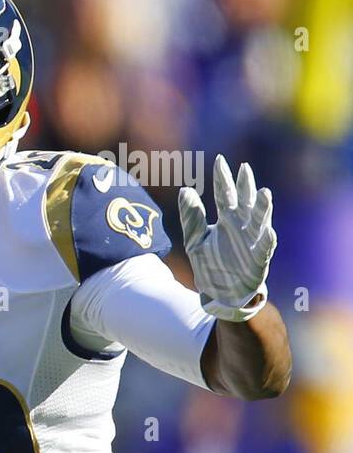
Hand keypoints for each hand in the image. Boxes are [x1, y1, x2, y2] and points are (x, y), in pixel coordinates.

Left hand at [178, 156, 275, 321]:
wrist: (220, 293)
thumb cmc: (211, 264)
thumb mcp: (195, 240)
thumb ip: (191, 217)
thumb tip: (185, 190)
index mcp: (227, 219)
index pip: (225, 194)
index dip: (223, 178)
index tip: (219, 159)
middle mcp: (242, 226)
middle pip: (245, 202)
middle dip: (245, 186)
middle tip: (244, 168)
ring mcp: (252, 241)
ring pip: (259, 221)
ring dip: (262, 208)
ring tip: (264, 193)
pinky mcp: (259, 259)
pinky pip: (265, 248)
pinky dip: (267, 240)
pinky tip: (268, 231)